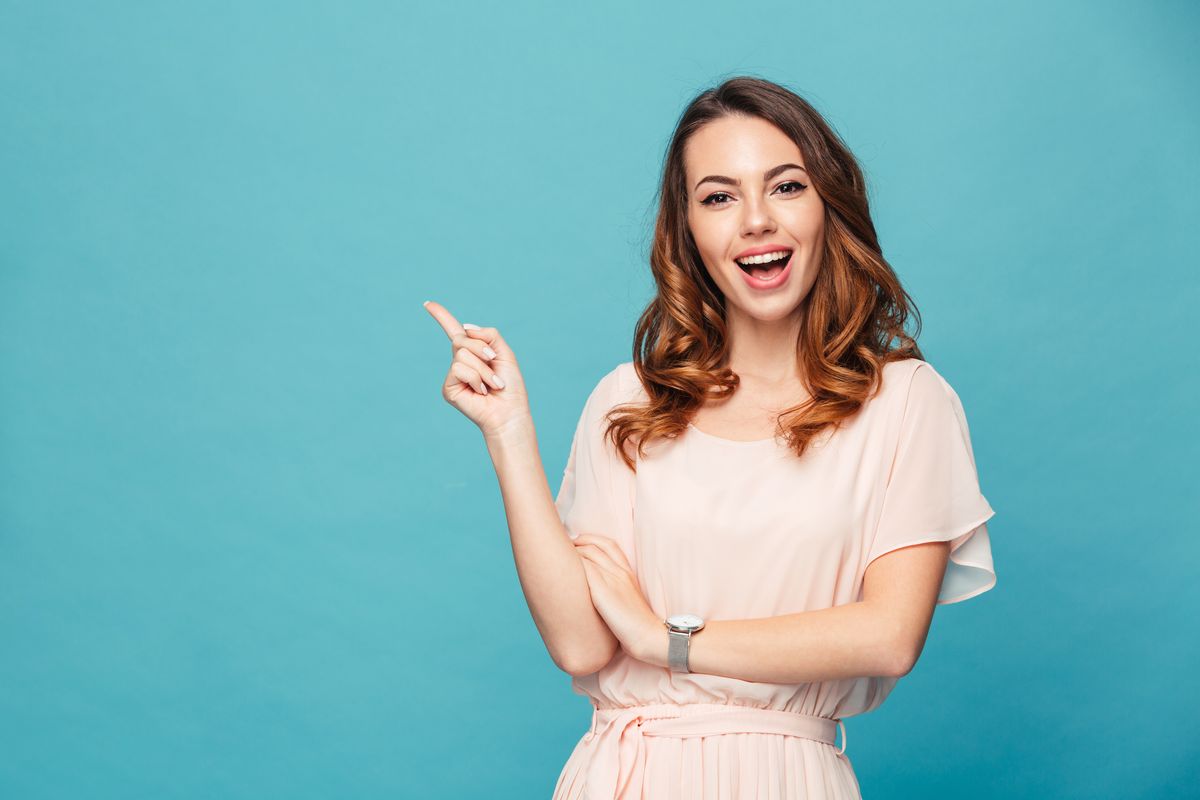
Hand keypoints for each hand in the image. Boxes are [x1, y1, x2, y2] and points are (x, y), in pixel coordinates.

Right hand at [423, 300, 531, 439]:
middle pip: (462, 338)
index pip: (454, 331)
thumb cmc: (510, 386)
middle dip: (482, 350)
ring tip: (491, 385)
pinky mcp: (448, 388)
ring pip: (462, 354)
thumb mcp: (504, 353)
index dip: (442, 316)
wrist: (510, 411)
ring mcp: (453, 375)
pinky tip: (481, 391)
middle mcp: (460, 362)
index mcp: (473, 353)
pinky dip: (476, 378)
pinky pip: (459, 369)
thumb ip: (488, 335)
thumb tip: (465, 329)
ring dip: (483, 368)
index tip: (428, 303)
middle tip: (494, 365)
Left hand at [573, 534, 665, 664]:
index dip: (590, 539)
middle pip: (595, 545)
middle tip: (561, 545)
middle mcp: (620, 571)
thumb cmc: (636, 624)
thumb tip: (597, 591)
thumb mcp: (628, 600)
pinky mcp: (602, 590)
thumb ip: (615, 590)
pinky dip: (572, 564)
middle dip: (576, 542)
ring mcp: (611, 579)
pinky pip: (584, 567)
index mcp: (627, 572)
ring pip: (588, 552)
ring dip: (571, 551)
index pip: (608, 544)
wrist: (647, 635)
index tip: (577, 542)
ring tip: (556, 555)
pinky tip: (560, 569)